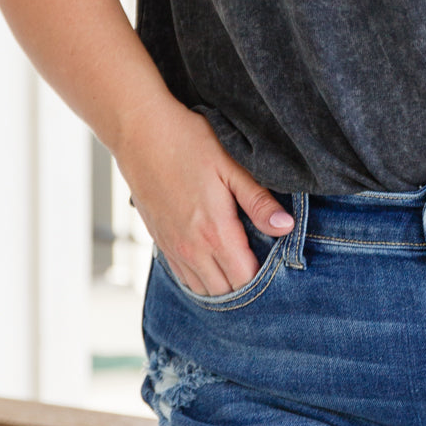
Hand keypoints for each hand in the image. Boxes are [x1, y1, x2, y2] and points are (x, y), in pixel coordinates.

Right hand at [115, 101, 294, 295]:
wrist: (140, 133)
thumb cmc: (188, 143)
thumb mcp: (230, 166)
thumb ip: (258, 201)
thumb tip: (286, 227)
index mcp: (214, 232)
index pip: (246, 279)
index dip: (266, 276)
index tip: (277, 260)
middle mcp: (191, 249)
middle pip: (226, 291)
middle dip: (247, 283)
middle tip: (262, 260)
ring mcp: (173, 248)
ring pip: (203, 289)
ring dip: (223, 283)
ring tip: (240, 261)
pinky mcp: (160, 241)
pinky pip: (183, 277)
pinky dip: (201, 277)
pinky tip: (213, 257)